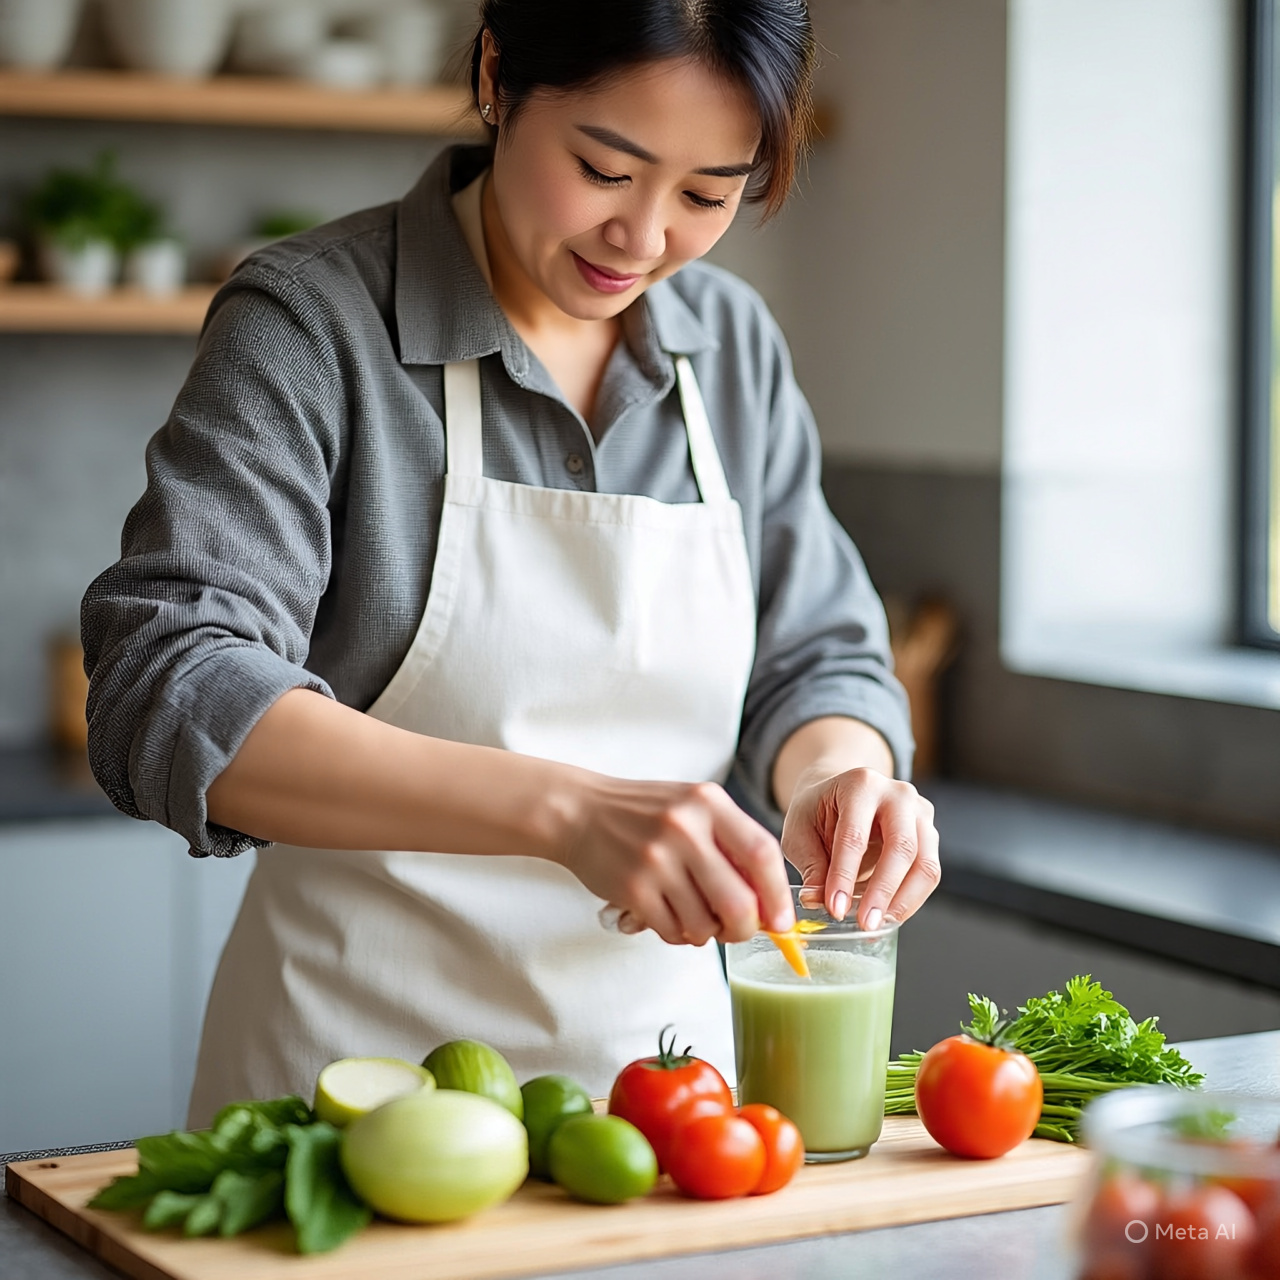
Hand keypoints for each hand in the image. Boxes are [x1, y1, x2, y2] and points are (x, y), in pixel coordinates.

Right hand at [559, 777, 794, 946]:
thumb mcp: (694, 808)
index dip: (778, 894)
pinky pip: (673, 931)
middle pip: (738, 901)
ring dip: (708, 934)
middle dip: (746, 928)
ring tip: (697, 918)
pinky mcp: (632, 888)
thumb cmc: (647, 814)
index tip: (782, 921)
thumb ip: (732, 843)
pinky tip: (671, 917)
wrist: (580, 811)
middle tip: (740, 930)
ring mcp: (656, 860)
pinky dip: (680, 935)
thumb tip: (770, 903)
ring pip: (705, 924)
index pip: (762, 852)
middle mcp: (683, 828)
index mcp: (708, 802)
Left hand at [781, 767, 938, 929]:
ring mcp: (920, 813)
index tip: (835, 908)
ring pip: (924, 864)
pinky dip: (909, 899)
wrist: (839, 793)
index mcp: (859, 785)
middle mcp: (897, 794)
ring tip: (877, 924)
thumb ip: (811, 865)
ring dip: (902, 901)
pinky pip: (928, 873)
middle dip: (882, 891)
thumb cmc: (818, 811)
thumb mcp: (800, 832)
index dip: (844, 876)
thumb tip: (816, 900)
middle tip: (864, 923)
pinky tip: (888, 915)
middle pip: (901, 847)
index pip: (854, 836)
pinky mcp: (929, 834)